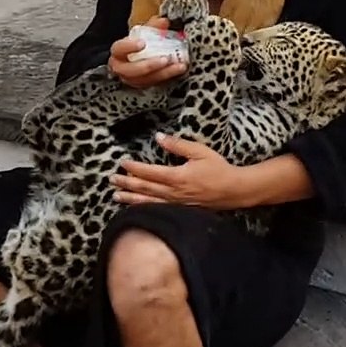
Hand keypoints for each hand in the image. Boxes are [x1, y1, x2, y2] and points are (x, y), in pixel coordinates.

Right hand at [108, 17, 186, 88]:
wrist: (134, 60)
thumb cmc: (137, 46)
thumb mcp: (142, 33)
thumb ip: (152, 26)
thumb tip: (164, 21)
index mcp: (118, 52)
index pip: (119, 48)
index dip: (129, 46)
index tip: (142, 43)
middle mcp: (121, 68)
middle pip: (131, 70)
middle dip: (149, 65)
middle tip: (164, 59)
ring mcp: (131, 80)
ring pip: (144, 80)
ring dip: (163, 74)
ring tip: (178, 66)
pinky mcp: (142, 86)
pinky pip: (153, 84)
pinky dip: (166, 77)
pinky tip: (177, 70)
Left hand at [111, 133, 248, 209]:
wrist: (234, 191)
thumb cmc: (218, 169)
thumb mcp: (200, 151)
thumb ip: (178, 145)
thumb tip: (159, 137)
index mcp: (177, 177)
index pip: (150, 172)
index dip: (134, 167)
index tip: (122, 162)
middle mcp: (174, 192)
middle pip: (145, 188)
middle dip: (127, 183)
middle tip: (111, 179)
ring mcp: (176, 203)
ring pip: (148, 201)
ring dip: (130, 198)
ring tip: (115, 196)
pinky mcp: (180, 210)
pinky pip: (157, 209)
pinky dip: (144, 208)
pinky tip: (135, 207)